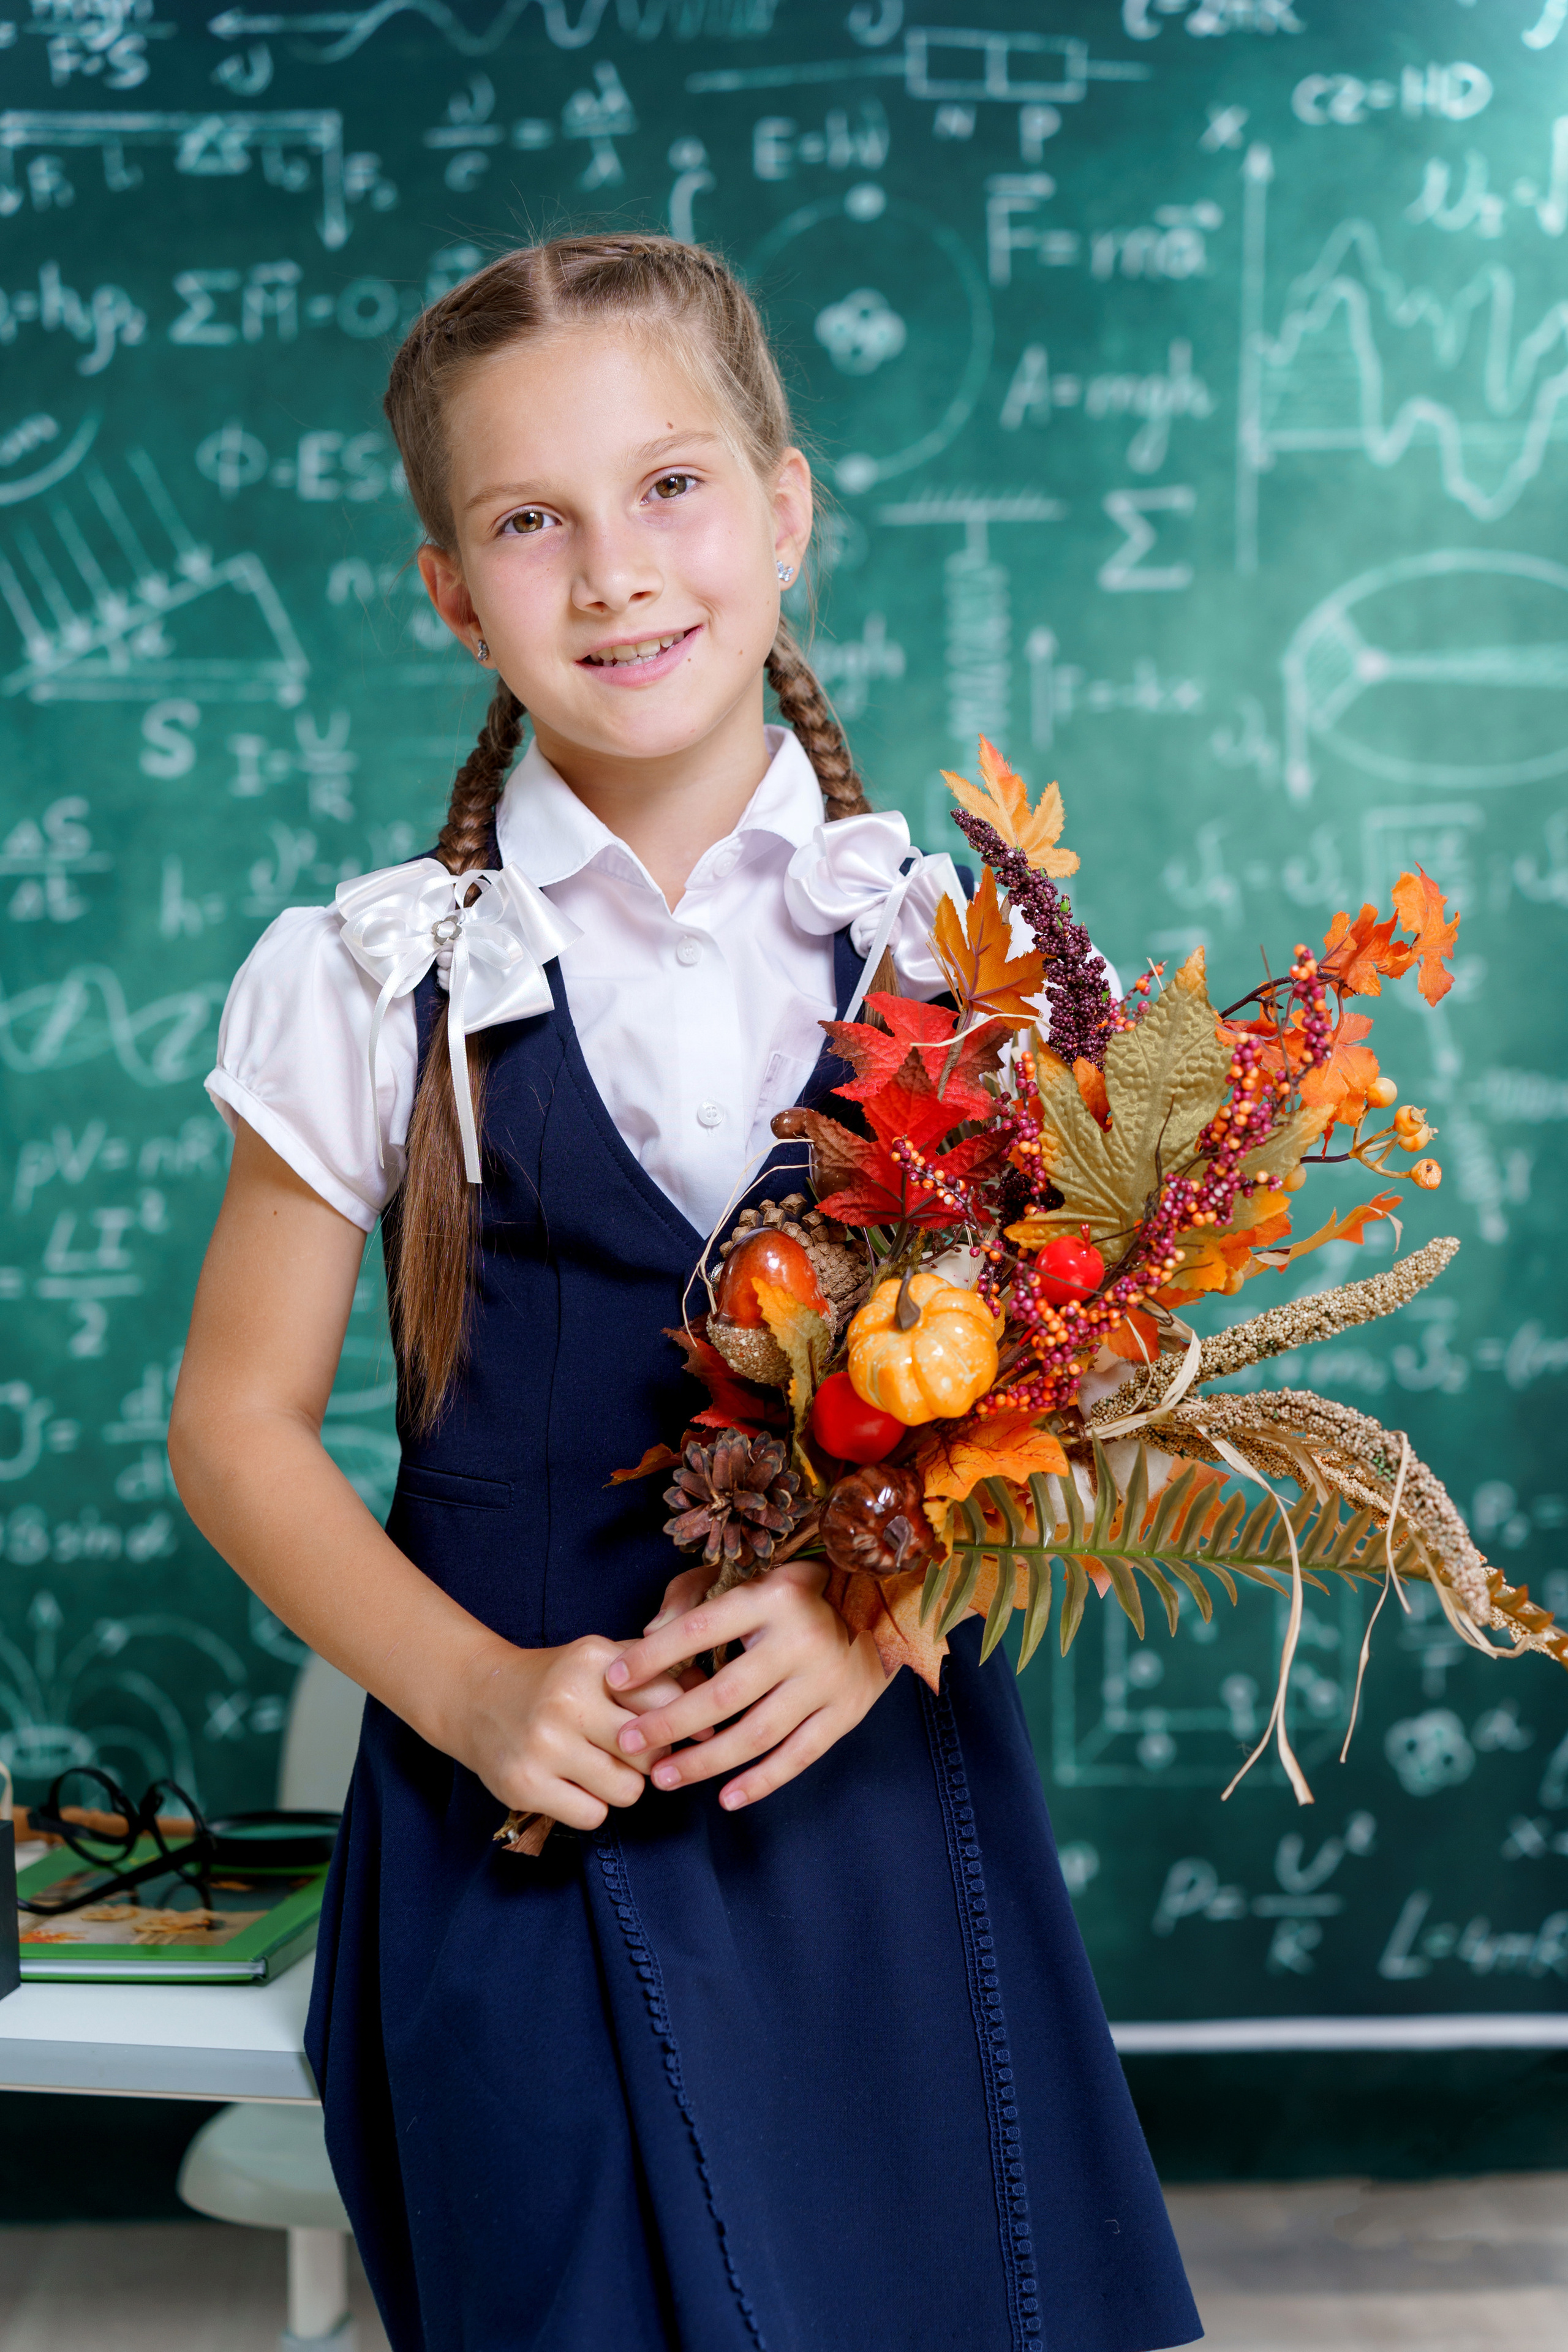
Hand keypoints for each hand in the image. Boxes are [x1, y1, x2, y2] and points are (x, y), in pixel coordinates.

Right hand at [451, 1634, 696, 1833]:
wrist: (475, 1697)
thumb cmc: (556, 1682)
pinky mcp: (524, 1784)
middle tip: (627, 1751)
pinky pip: (593, 1816)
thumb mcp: (601, 1662)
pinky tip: (571, 1785)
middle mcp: (567, 1699)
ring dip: (620, 1786)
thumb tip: (710, 1713)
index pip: (666, 1700)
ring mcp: (543, 1744)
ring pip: (628, 1791)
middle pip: (653, 1751)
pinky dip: (590, 1807)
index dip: (678, 1721)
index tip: (677, 1730)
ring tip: (596, 1767)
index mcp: (593, 1661)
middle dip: (649, 1758)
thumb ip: (655, 1677)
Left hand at [604, 1556, 890, 1811]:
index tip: (613, 1679)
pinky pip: (798, 1756)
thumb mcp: (745, 1575)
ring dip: (705, 1761)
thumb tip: (649, 1635)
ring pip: (756, 1733)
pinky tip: (726, 1798)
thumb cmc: (792, 1592)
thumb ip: (691, 1596)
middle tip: (628, 1741)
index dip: (652, 1657)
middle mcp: (801, 1638)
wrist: (881, 1604)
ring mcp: (827, 1679)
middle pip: (723, 1693)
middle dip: (668, 1723)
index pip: (699, 1630)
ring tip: (664, 1776)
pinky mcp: (848, 1712)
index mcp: (771, 1597)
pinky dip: (761, 1782)